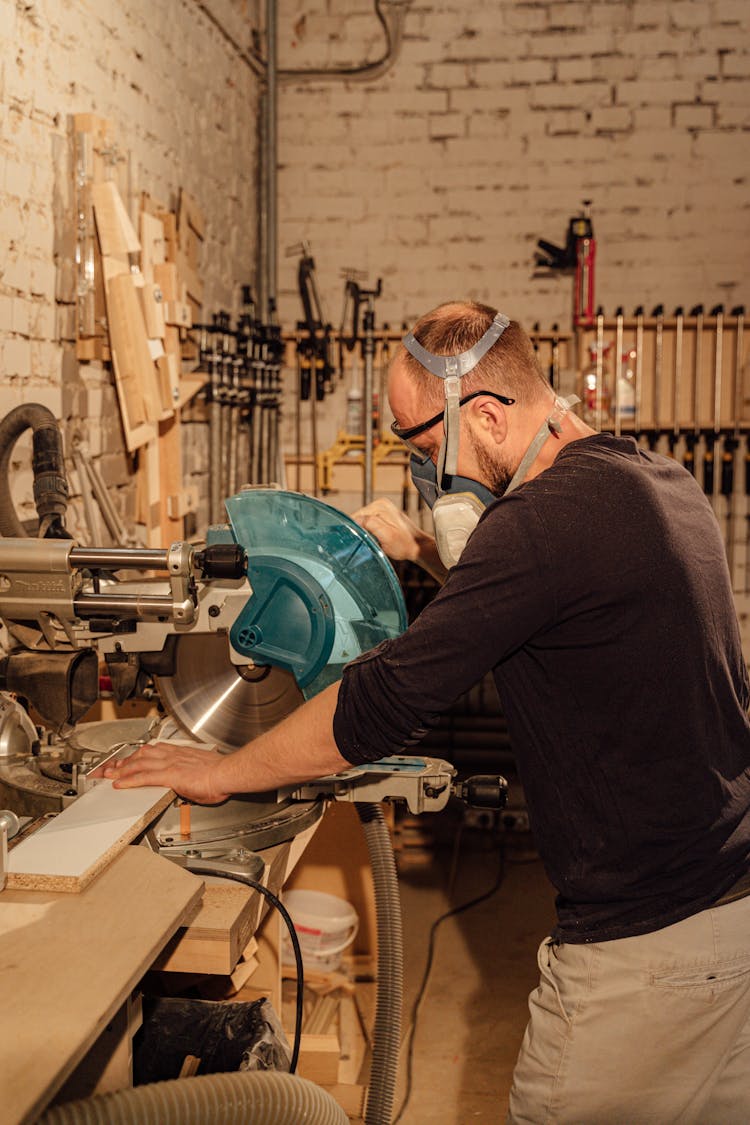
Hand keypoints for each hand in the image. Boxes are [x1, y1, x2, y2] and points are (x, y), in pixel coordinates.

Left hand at [105, 740, 230, 804]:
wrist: (226, 773)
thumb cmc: (220, 774)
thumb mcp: (201, 770)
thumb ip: (189, 774)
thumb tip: (187, 781)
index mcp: (180, 753)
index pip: (153, 751)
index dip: (137, 755)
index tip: (128, 758)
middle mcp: (173, 755)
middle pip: (141, 755)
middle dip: (124, 761)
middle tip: (111, 766)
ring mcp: (170, 764)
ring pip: (139, 764)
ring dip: (122, 769)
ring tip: (110, 774)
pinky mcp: (169, 775)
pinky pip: (144, 777)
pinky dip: (129, 780)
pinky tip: (120, 783)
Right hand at [353, 497, 427, 560]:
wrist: (417, 546)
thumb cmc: (404, 544)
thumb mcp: (387, 536)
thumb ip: (371, 524)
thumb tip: (356, 519)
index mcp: (380, 506)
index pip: (356, 516)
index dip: (354, 530)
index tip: (360, 540)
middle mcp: (380, 503)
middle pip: (359, 518)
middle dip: (360, 530)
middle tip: (370, 541)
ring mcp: (382, 508)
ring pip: (363, 521)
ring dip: (365, 531)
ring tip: (375, 540)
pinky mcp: (383, 514)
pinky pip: (369, 522)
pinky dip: (370, 530)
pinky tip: (377, 537)